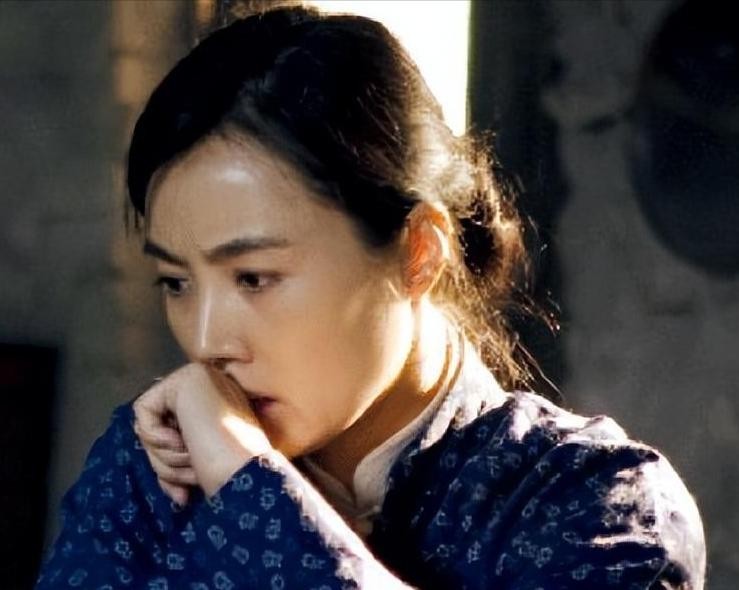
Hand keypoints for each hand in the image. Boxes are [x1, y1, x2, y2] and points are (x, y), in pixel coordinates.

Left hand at [134, 363, 271, 502]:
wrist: (248, 475)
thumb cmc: (229, 474)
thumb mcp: (194, 459)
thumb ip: (169, 445)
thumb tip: (142, 427)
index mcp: (217, 404)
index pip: (172, 431)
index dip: (169, 465)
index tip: (183, 496)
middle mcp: (209, 384)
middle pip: (158, 424)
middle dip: (164, 461)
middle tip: (187, 476)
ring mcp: (199, 377)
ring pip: (150, 418)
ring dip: (162, 453)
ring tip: (191, 459)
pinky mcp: (185, 378)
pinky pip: (143, 409)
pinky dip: (154, 436)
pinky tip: (183, 442)